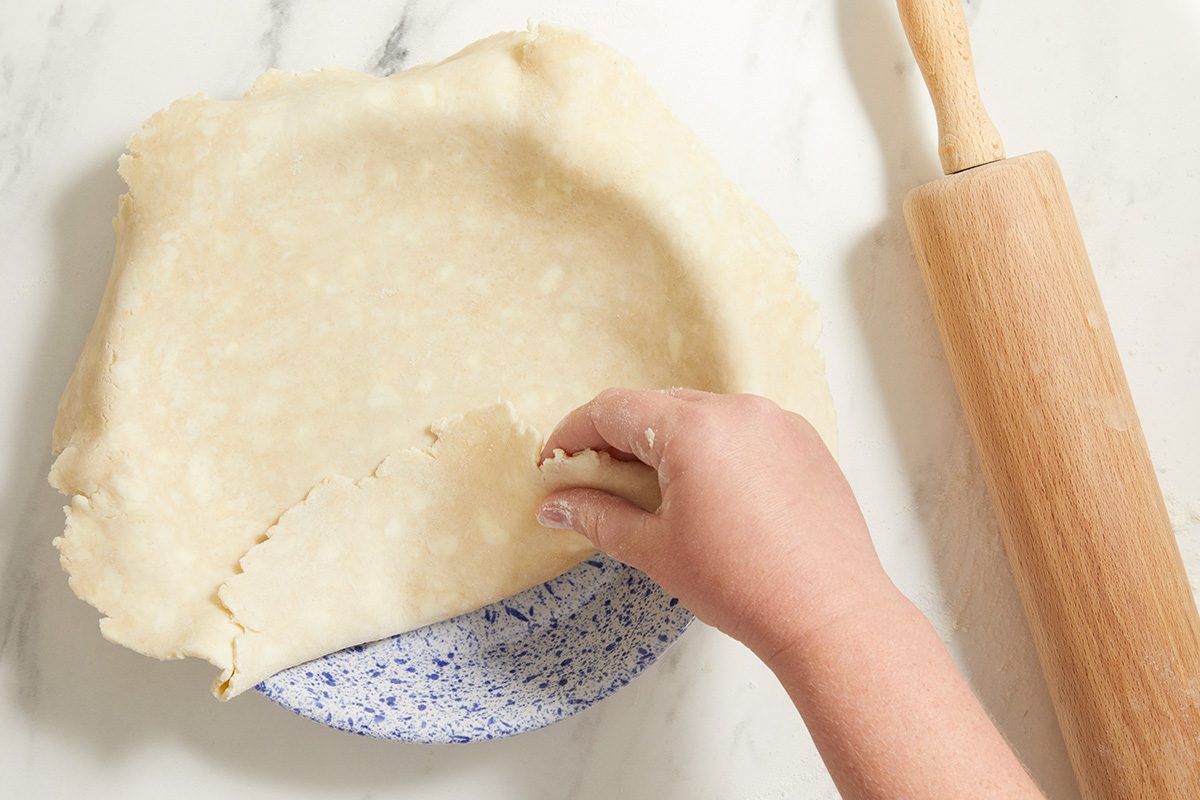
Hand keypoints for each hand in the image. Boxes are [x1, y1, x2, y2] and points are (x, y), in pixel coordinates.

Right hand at [537, 388, 897, 660]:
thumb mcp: (654, 550)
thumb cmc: (740, 586)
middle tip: (597, 482)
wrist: (829, 613)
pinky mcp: (805, 440)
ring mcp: (777, 421)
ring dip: (669, 443)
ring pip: (703, 415)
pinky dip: (716, 450)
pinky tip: (711, 495)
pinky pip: (744, 430)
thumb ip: (597, 516)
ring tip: (656, 491)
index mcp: (692, 429)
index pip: (613, 410)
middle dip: (620, 439)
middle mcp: (737, 410)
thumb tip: (553, 504)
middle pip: (657, 407)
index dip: (573, 434)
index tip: (555, 464)